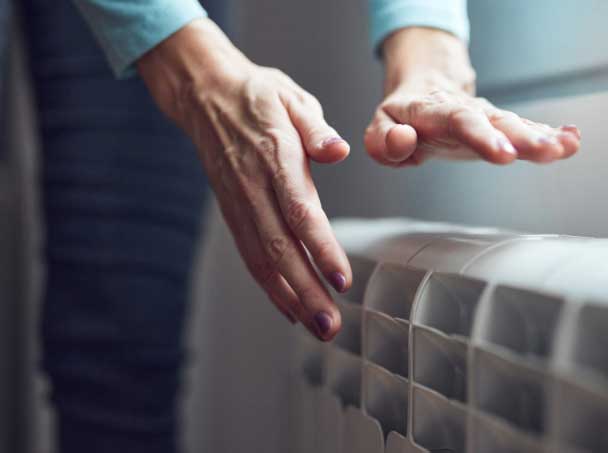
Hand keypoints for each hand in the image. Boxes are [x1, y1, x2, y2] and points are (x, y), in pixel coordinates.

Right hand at [138, 19, 349, 340]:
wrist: (205, 94)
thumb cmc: (257, 94)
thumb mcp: (291, 95)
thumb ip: (315, 127)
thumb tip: (338, 150)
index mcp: (273, 155)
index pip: (299, 210)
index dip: (320, 247)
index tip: (341, 279)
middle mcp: (252, 185)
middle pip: (280, 247)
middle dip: (307, 290)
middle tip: (331, 324)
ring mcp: (238, 202)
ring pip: (262, 259)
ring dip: (291, 298)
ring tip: (317, 328)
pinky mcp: (232, 212)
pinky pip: (250, 255)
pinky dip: (270, 286)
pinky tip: (291, 309)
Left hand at [365, 28, 580, 165]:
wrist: (423, 92)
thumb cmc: (402, 118)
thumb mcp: (379, 129)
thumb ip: (384, 141)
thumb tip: (404, 140)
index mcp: (434, 112)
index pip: (459, 122)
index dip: (483, 138)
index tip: (504, 155)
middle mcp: (466, 112)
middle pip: (496, 122)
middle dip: (522, 138)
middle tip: (545, 151)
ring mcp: (486, 118)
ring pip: (515, 124)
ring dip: (541, 137)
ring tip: (565, 147)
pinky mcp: (499, 128)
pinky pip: (527, 129)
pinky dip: (550, 135)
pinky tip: (572, 141)